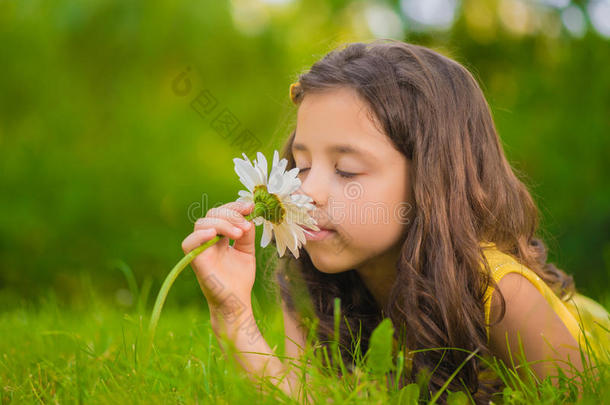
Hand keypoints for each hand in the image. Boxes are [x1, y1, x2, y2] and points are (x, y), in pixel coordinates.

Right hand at [181, 200, 255, 314]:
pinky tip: (214, 235)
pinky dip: (200, 235)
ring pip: (202, 224)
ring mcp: (201, 249)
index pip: (222, 212)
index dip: (235, 206)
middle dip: (231, 214)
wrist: (237, 301)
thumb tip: (249, 218)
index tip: (251, 207)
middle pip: (212, 214)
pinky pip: (189, 243)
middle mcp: (208, 240)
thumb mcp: (247, 251)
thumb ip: (247, 234)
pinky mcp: (195, 261)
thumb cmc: (240, 278)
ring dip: (222, 223)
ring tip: (238, 234)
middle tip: (245, 226)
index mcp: (220, 236)